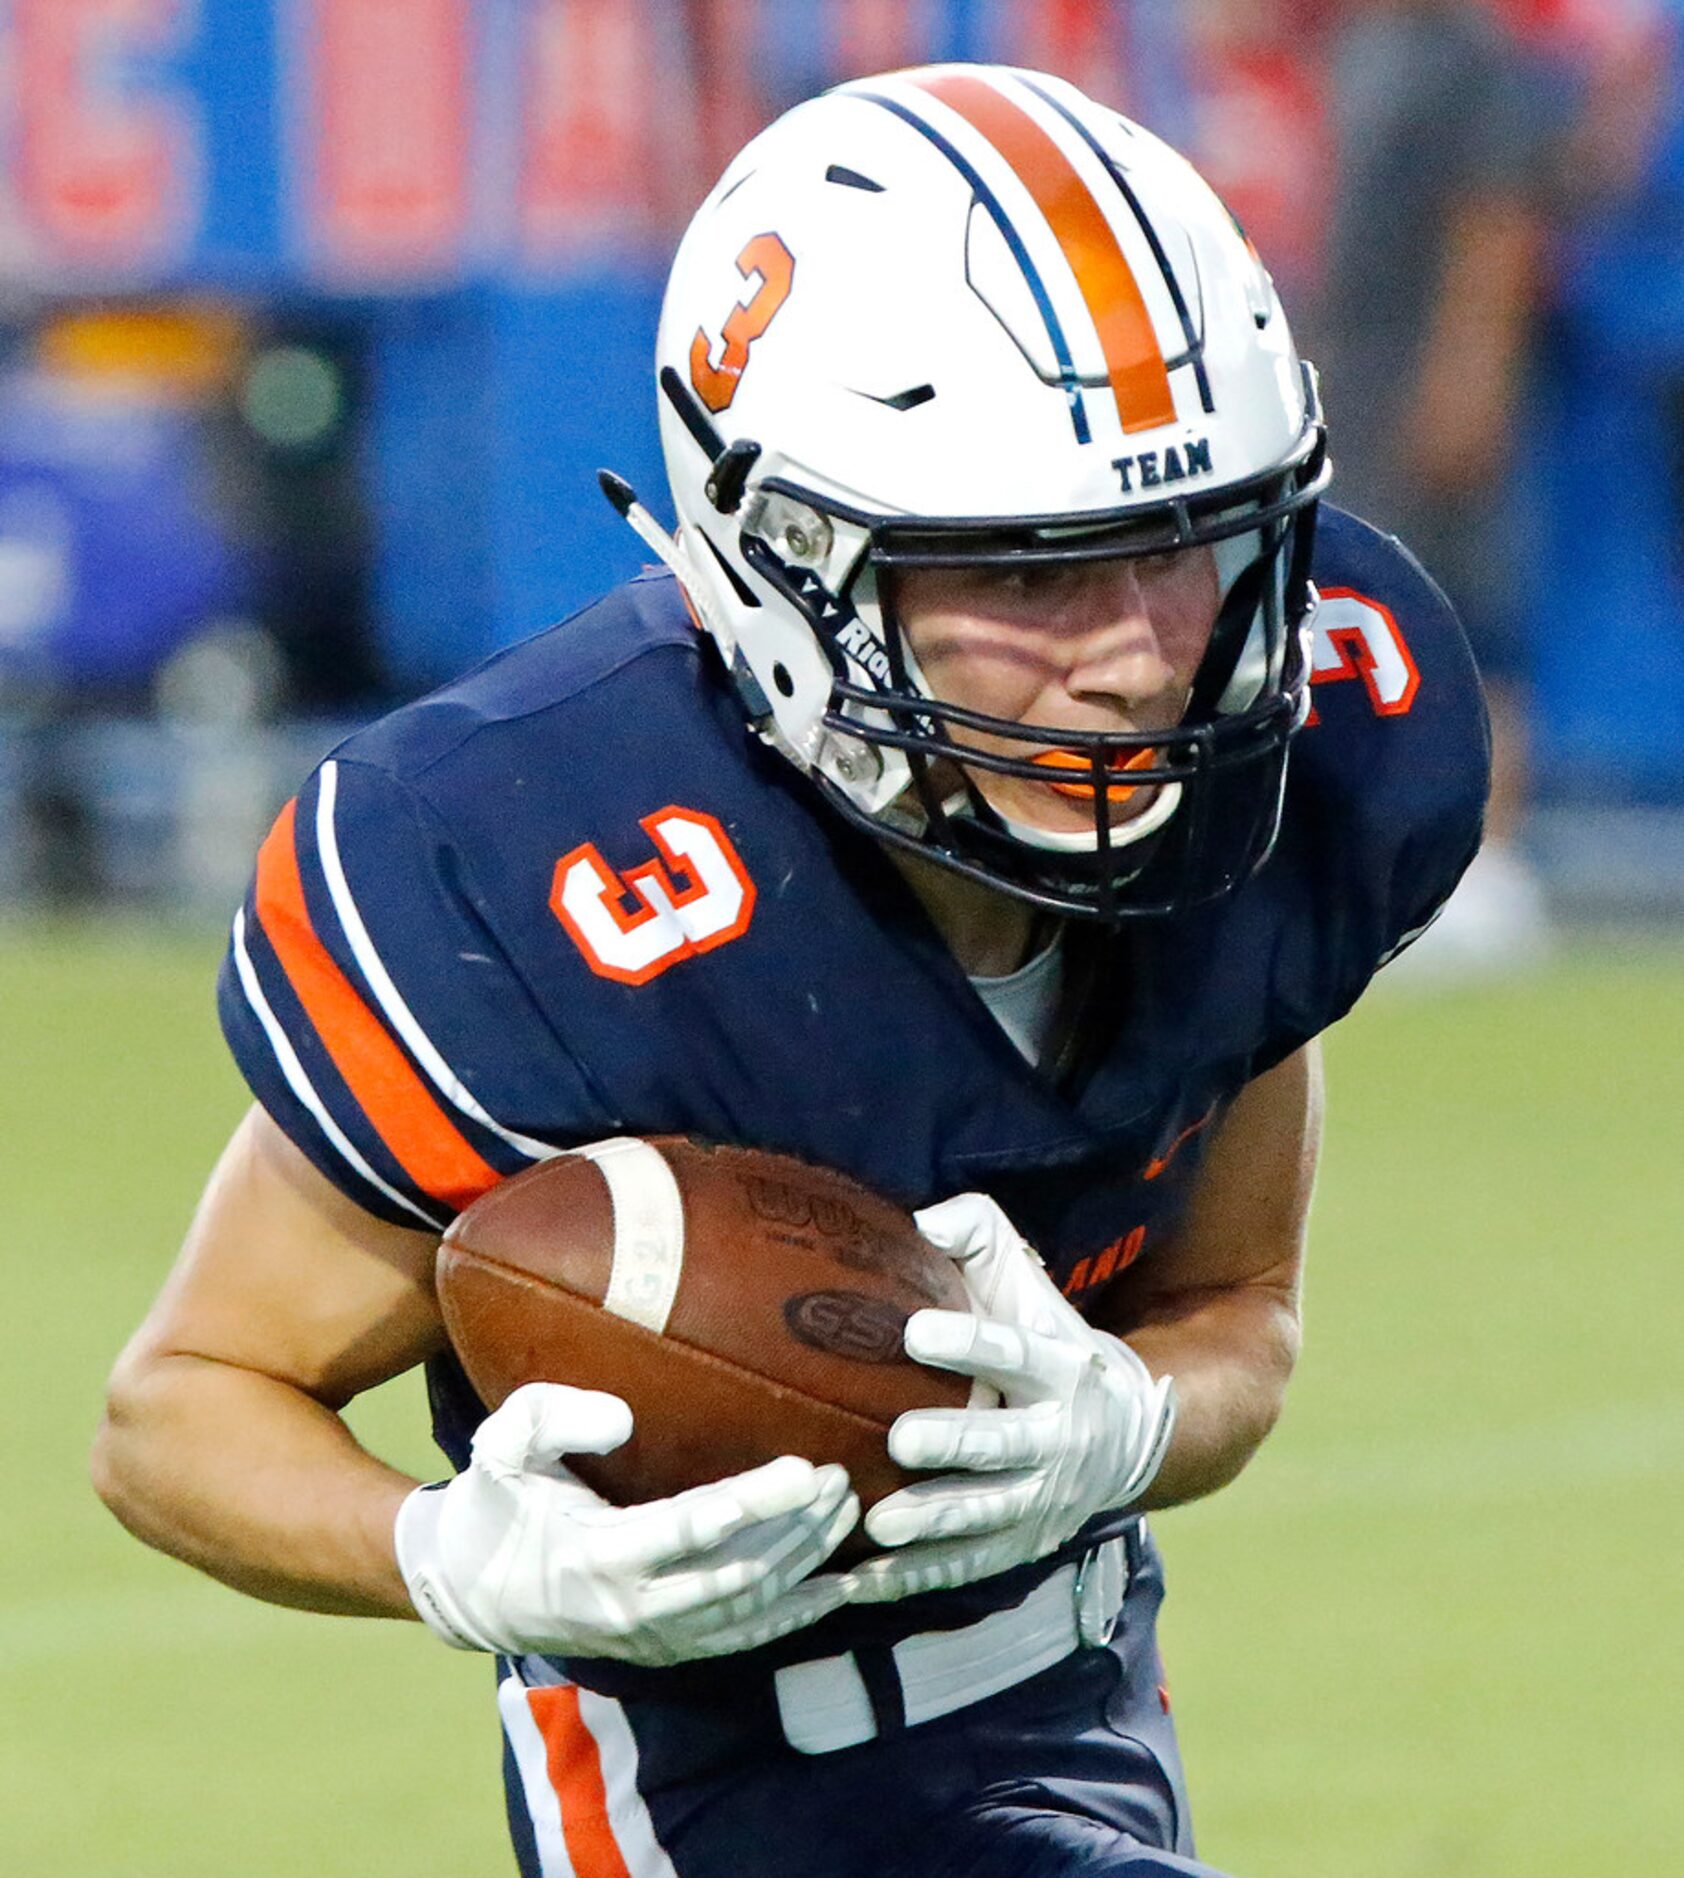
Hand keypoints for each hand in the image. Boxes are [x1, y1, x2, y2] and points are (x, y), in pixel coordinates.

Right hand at [395, 1382, 857, 1663]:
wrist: (469, 1589)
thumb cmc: (495, 1502)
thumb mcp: (504, 1446)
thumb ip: (552, 1416)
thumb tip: (623, 1418)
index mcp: (598, 1553)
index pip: (693, 1527)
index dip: (755, 1500)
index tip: (805, 1467)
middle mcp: (633, 1606)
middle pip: (739, 1573)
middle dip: (799, 1530)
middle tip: (843, 1480)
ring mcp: (653, 1636)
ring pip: (749, 1607)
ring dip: (806, 1563)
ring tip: (848, 1511)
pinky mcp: (666, 1649)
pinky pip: (742, 1639)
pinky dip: (795, 1616)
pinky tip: (840, 1588)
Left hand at [844, 1194, 1173, 1603]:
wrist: (1127, 1433)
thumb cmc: (1048, 1340)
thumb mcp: (1028, 1286)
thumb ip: (983, 1238)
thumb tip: (924, 1221)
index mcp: (1059, 1367)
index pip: (1013, 1352)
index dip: (969, 1344)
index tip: (916, 1331)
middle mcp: (1057, 1439)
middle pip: (1002, 1444)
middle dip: (954, 1444)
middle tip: (900, 1438)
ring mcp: (1040, 1500)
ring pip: (986, 1516)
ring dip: (933, 1522)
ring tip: (878, 1522)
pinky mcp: (1022, 1544)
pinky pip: (968, 1566)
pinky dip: (918, 1577)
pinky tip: (864, 1583)